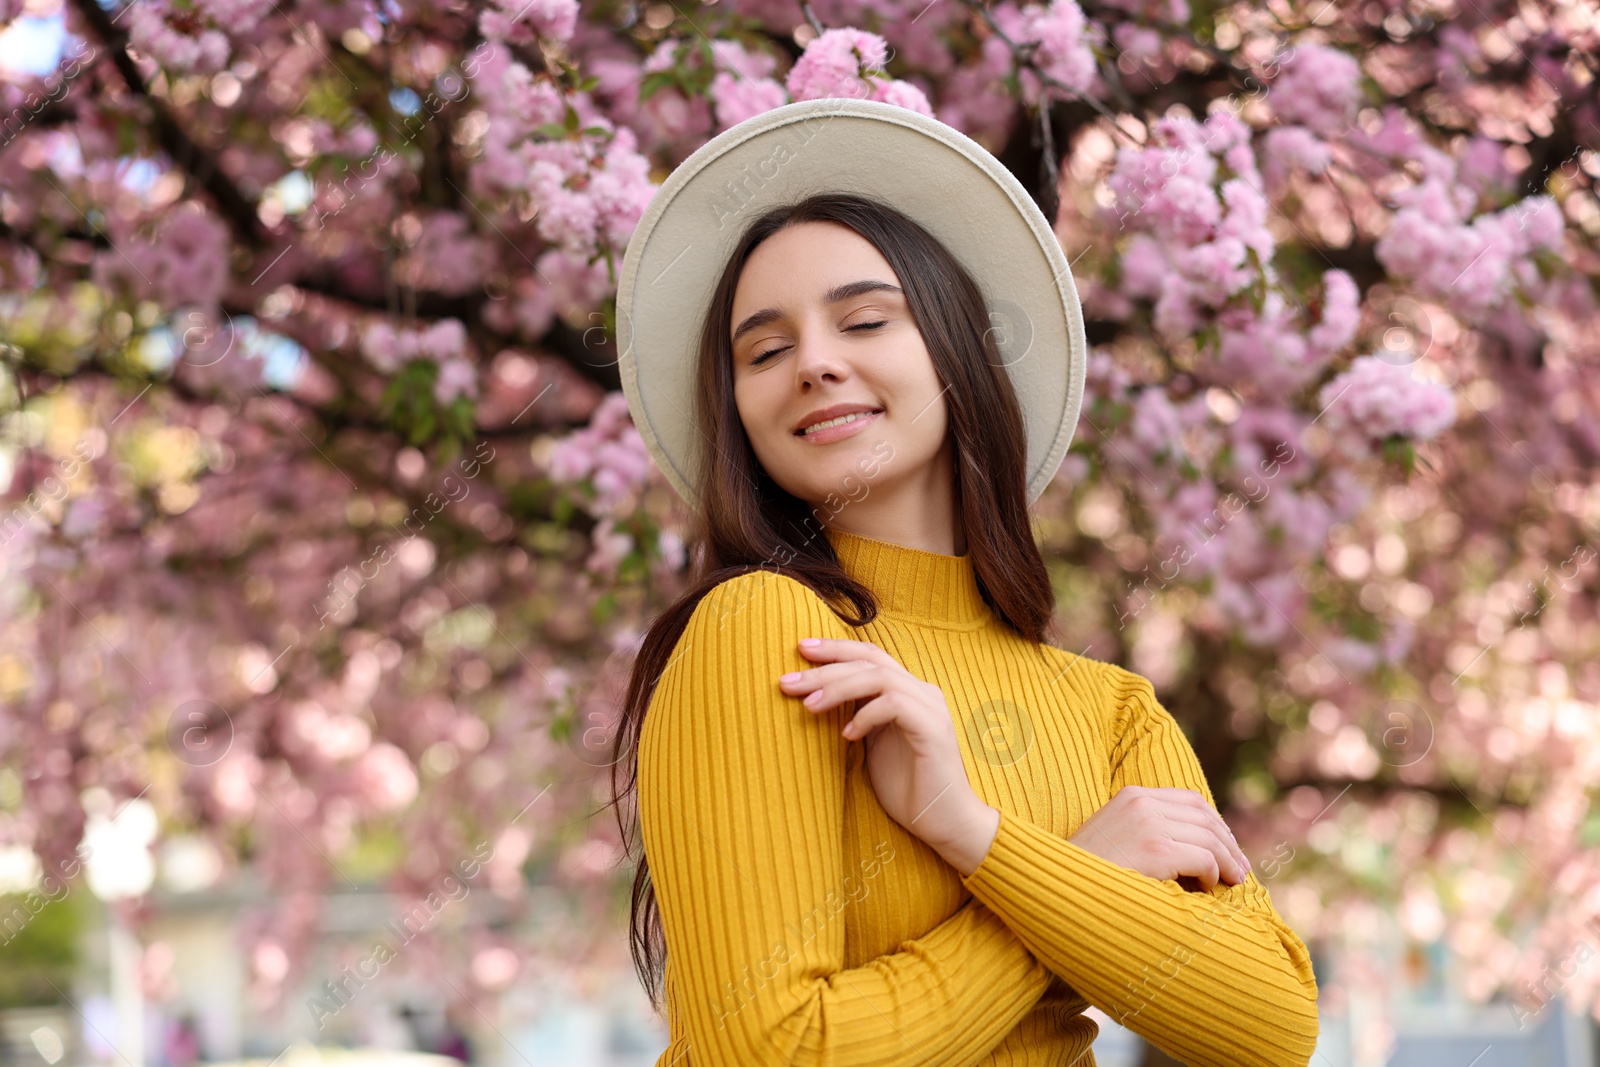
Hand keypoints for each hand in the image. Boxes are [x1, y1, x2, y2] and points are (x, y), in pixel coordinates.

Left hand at [780, 638, 995, 872]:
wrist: (943, 822)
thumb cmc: (906, 787)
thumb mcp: (872, 744)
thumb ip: (857, 716)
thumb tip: (816, 698)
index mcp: (907, 691)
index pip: (869, 655)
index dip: (835, 648)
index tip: (800, 649)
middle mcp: (921, 691)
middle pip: (869, 660)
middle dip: (825, 667)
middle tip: (788, 681)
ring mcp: (930, 708)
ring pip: (879, 677)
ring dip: (838, 687)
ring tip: (809, 706)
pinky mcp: (933, 728)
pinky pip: (894, 705)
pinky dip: (866, 715)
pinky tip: (847, 735)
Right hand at [1068, 785, 1250, 890]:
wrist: (1059, 884)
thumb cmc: (1087, 868)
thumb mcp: (1114, 834)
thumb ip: (1146, 828)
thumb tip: (1190, 845)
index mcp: (1133, 795)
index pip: (1191, 800)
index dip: (1216, 823)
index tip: (1228, 846)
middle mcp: (1143, 803)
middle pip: (1205, 817)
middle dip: (1229, 844)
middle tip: (1241, 869)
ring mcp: (1149, 825)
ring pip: (1210, 838)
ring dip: (1228, 862)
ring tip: (1233, 881)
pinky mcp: (1156, 851)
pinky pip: (1204, 859)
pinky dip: (1213, 874)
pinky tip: (1208, 887)